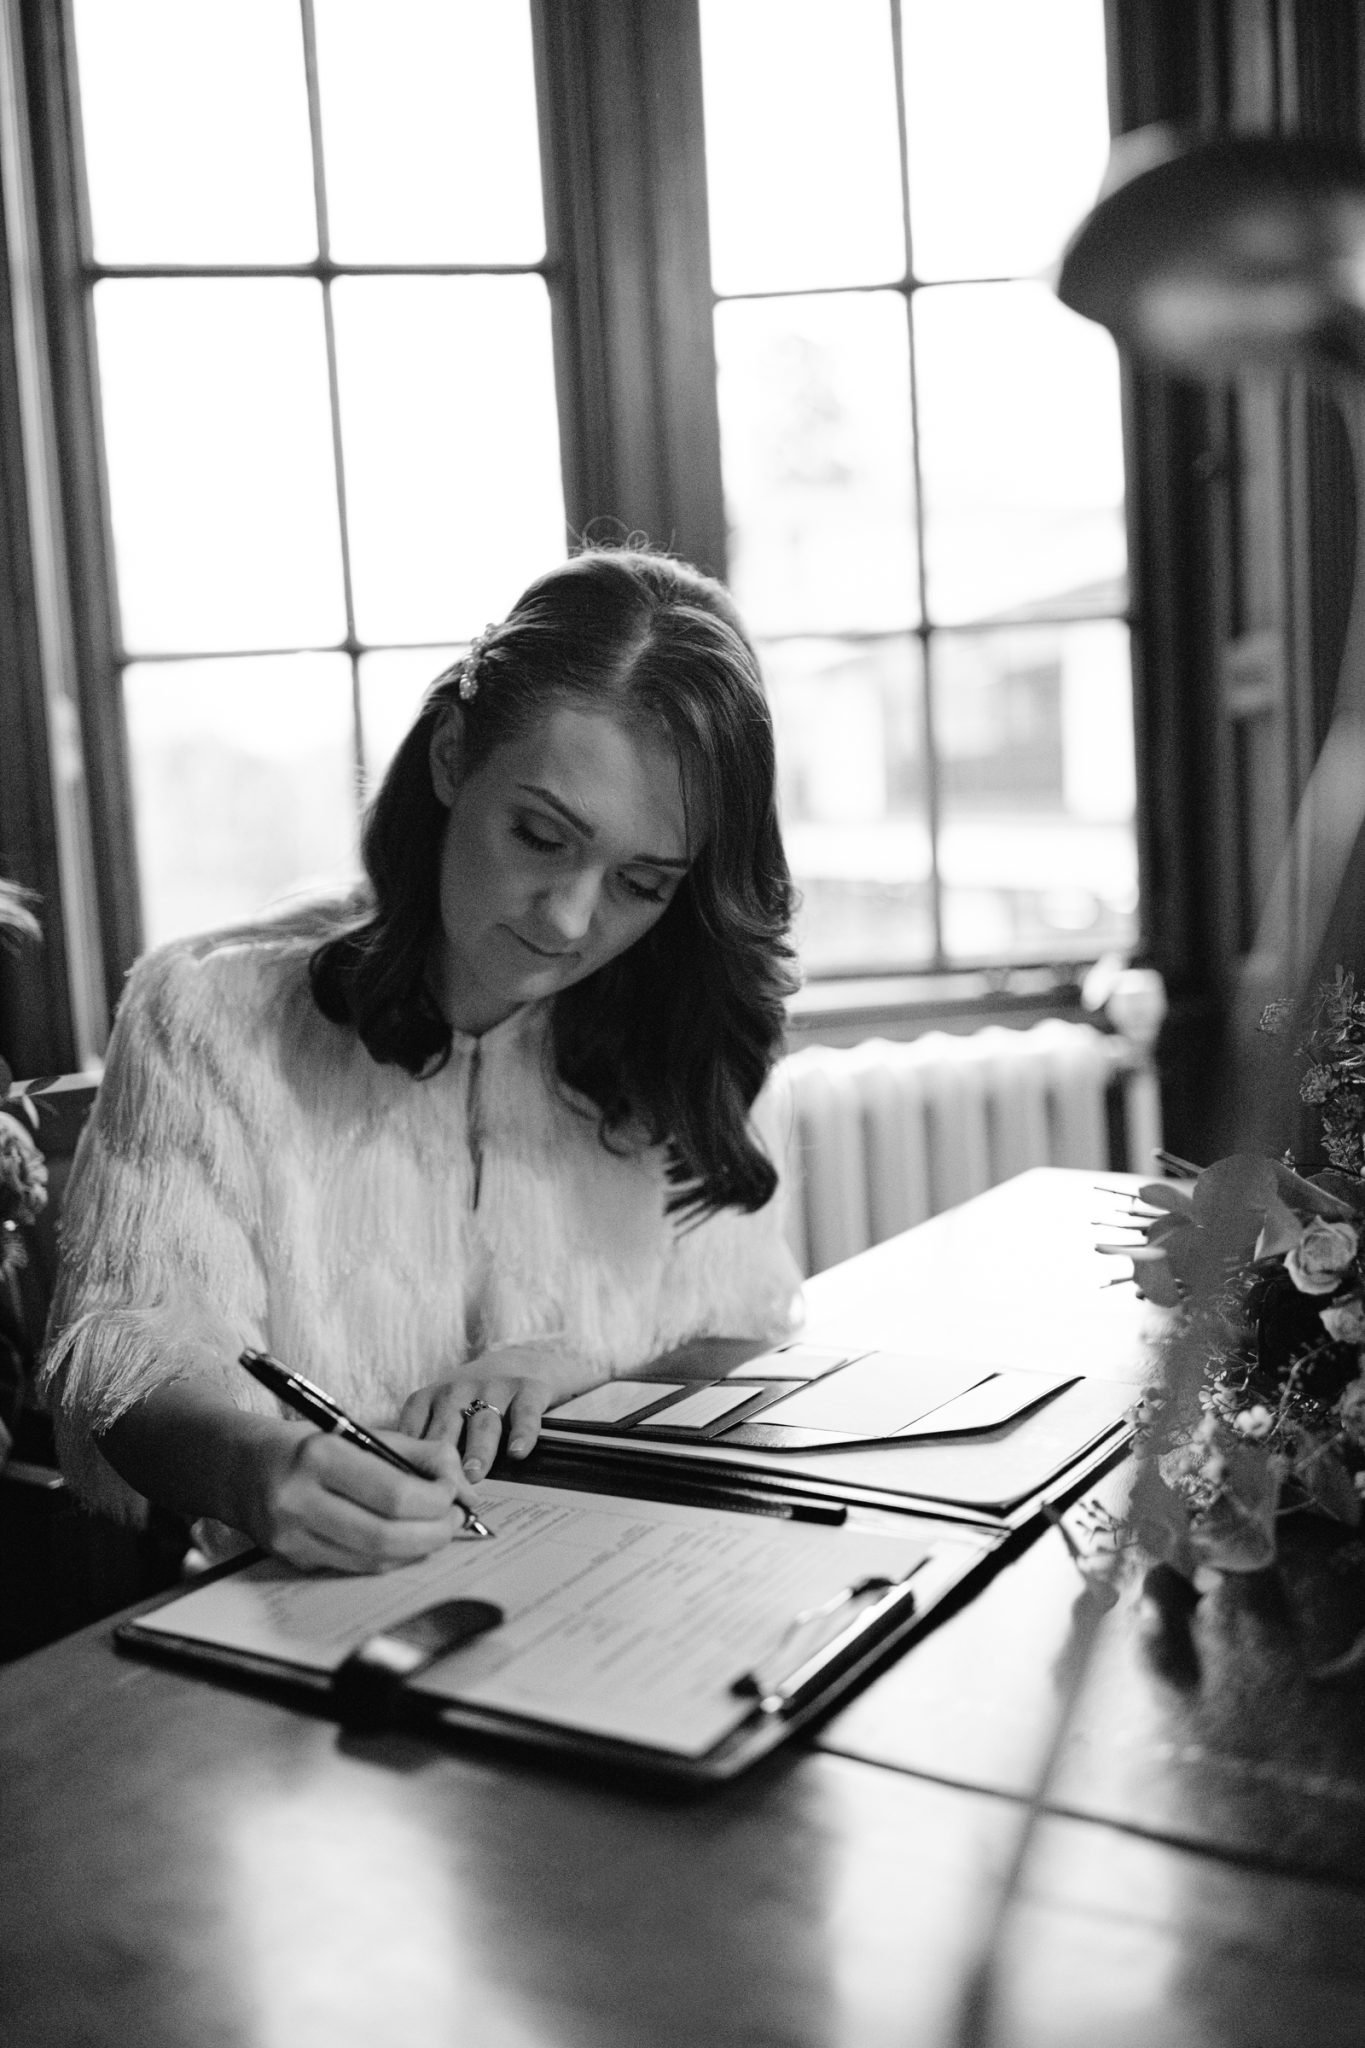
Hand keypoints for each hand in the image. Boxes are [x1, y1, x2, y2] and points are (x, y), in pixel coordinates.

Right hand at [245, 1422, 476, 1573]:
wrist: (237, 1466)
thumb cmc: (305, 1444)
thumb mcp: (357, 1432)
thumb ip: (416, 1454)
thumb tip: (464, 1485)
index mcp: (319, 1456)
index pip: (396, 1493)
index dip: (437, 1499)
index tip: (452, 1493)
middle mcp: (299, 1499)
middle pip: (387, 1534)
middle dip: (434, 1531)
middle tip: (454, 1520)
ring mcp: (292, 1536)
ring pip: (375, 1558)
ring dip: (418, 1549)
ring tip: (435, 1530)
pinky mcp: (292, 1558)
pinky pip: (356, 1565)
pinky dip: (390, 1556)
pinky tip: (404, 1540)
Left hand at [399, 1345, 591, 1479]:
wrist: (517, 1360)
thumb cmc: (470, 1401)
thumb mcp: (439, 1412)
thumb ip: (425, 1443)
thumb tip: (410, 1488)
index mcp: (429, 1398)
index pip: (413, 1429)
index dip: (411, 1457)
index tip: (410, 1484)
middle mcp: (457, 1391)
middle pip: (446, 1428)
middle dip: (442, 1456)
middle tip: (442, 1485)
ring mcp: (492, 1389)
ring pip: (482, 1424)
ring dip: (477, 1450)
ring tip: (474, 1474)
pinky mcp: (526, 1390)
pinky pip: (524, 1414)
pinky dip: (522, 1433)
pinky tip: (517, 1452)